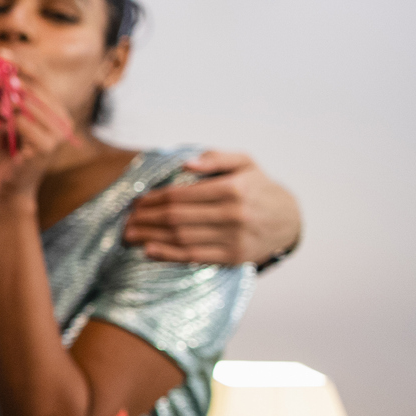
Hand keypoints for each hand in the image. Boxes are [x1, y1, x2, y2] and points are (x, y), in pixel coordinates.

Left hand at [0, 76, 76, 208]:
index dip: (22, 63)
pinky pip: (21, 122)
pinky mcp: (46, 147)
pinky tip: (0, 128)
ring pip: (26, 103)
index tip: (1, 52)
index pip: (41, 79)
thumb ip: (1, 97)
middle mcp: (62, 121)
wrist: (6, 189)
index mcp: (56, 111)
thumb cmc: (5, 154)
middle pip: (34, 87)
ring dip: (3, 100)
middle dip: (9, 75)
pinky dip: (6, 121)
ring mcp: (57, 135)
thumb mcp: (2, 120)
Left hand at [123, 150, 302, 264]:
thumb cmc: (259, 188)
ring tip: (129, 234)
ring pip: (181, 237)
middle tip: (126, 219)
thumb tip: (187, 164)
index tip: (136, 200)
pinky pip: (194, 256)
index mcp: (233, 189)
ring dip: (150, 236)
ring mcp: (234, 238)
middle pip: (177, 217)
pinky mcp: (233, 257)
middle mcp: (234, 214)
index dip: (154, 198)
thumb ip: (217, 158)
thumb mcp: (245, 163)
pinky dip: (168, 254)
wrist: (288, 220)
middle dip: (146, 218)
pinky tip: (149, 250)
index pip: (182, 195)